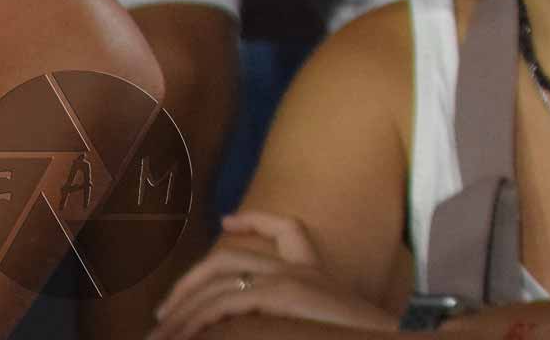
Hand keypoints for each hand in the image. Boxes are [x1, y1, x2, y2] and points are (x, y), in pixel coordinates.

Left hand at [150, 212, 392, 337]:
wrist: (389, 337)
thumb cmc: (356, 335)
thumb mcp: (321, 320)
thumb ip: (292, 314)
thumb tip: (250, 324)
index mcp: (315, 273)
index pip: (288, 229)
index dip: (255, 221)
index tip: (227, 220)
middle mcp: (301, 269)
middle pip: (231, 257)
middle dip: (189, 283)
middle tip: (163, 313)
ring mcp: (292, 279)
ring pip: (220, 280)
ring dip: (182, 310)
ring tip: (160, 335)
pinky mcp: (286, 294)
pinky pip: (227, 300)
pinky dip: (197, 318)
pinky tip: (183, 332)